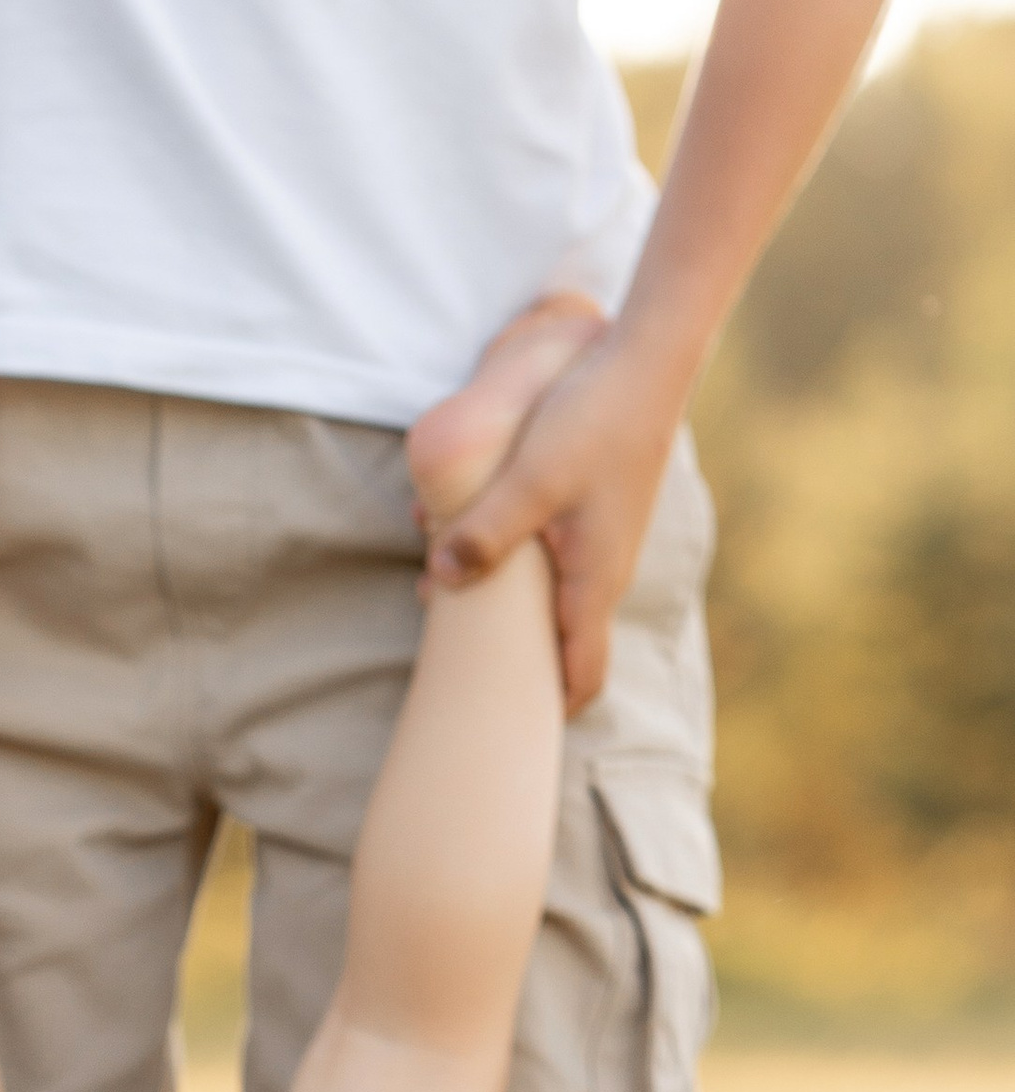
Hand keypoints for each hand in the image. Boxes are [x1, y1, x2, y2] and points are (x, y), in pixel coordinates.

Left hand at [422, 325, 684, 715]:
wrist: (649, 357)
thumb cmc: (594, 417)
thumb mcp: (529, 479)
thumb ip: (484, 531)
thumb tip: (442, 580)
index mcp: (595, 580)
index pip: (584, 673)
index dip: (551, 711)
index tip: (514, 735)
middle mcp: (606, 570)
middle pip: (562, 644)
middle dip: (516, 663)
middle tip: (465, 677)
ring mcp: (603, 541)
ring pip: (553, 598)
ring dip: (507, 607)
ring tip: (449, 597)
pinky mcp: (596, 512)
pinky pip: (554, 561)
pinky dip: (518, 567)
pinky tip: (475, 538)